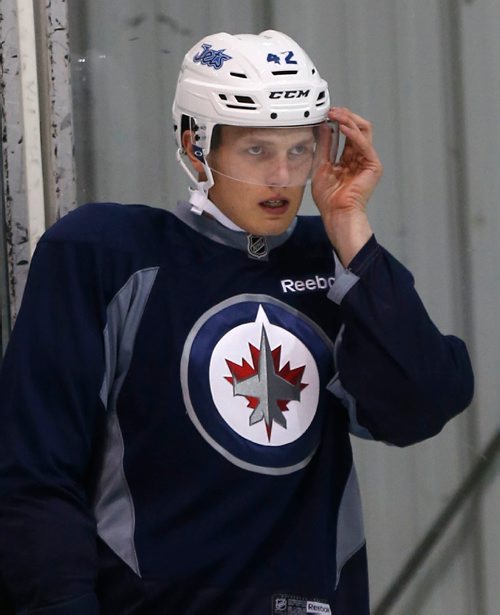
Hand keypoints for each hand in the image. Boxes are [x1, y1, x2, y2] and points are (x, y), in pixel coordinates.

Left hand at [312, 107, 382, 264]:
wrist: (337, 212)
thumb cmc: (328, 198)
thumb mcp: (321, 166)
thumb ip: (324, 147)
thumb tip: (324, 127)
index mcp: (349, 160)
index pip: (346, 134)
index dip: (337, 121)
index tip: (325, 113)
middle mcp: (360, 158)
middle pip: (357, 128)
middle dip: (344, 116)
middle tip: (331, 109)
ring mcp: (367, 161)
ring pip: (363, 131)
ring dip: (348, 120)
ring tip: (335, 114)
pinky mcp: (373, 165)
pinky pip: (364, 144)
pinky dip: (352, 133)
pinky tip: (341, 127)